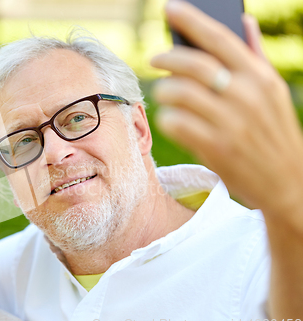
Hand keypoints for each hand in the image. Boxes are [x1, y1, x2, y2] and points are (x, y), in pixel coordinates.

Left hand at [150, 0, 302, 224]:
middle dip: (167, 58)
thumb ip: (255, 56)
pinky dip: (166, 118)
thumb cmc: (274, 132)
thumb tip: (243, 20)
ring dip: (163, 90)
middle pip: (193, 64)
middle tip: (155, 59)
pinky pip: (175, 123)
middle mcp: (246, 96)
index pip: (220, 39)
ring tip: (163, 93)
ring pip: (178, 93)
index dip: (191, 20)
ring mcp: (231, 123)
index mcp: (260, 77)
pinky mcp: (216, 148)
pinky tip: (169, 119)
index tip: (170, 7)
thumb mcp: (273, 92)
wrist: (287, 182)